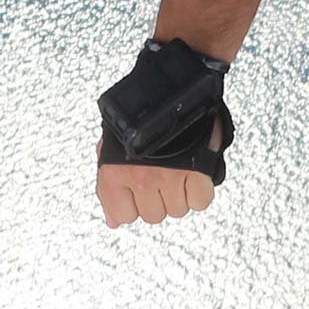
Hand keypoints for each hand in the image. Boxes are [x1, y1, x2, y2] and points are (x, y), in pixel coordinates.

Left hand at [94, 126, 222, 228]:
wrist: (168, 87)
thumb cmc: (136, 117)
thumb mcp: (111, 148)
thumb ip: (108, 187)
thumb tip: (113, 221)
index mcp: (114, 172)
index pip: (123, 215)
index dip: (131, 204)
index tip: (136, 191)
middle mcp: (140, 178)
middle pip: (153, 216)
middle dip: (155, 199)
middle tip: (158, 177)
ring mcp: (169, 176)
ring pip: (177, 211)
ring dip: (178, 194)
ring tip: (174, 170)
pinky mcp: (197, 172)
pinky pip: (200, 201)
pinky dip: (198, 191)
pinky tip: (191, 174)